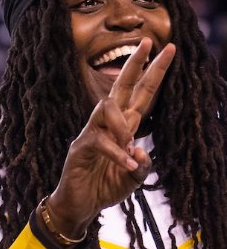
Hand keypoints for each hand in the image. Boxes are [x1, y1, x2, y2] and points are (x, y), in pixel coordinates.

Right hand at [47, 37, 175, 239]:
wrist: (80, 206)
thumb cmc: (104, 188)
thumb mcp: (133, 179)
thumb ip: (141, 166)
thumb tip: (141, 151)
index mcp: (124, 128)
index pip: (141, 95)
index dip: (154, 72)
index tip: (168, 48)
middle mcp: (108, 125)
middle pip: (120, 88)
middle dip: (134, 65)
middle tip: (147, 42)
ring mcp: (92, 134)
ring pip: (107, 108)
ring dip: (123, 124)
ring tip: (130, 144)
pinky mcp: (79, 148)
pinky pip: (100, 141)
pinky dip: (116, 153)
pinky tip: (126, 164)